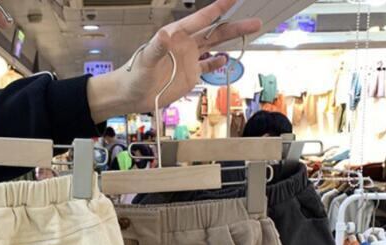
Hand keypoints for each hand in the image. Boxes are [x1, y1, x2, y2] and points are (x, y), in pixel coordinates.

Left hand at [88, 0, 260, 122]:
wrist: (131, 95)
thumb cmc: (134, 75)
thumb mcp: (145, 60)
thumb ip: (156, 47)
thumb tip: (165, 35)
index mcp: (176, 35)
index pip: (201, 19)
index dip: (217, 8)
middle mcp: (185, 44)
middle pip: (215, 32)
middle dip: (235, 25)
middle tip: (254, 20)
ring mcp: (189, 60)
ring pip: (215, 46)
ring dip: (232, 41)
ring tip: (251, 33)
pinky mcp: (189, 75)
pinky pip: (207, 66)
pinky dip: (218, 63)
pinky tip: (227, 59)